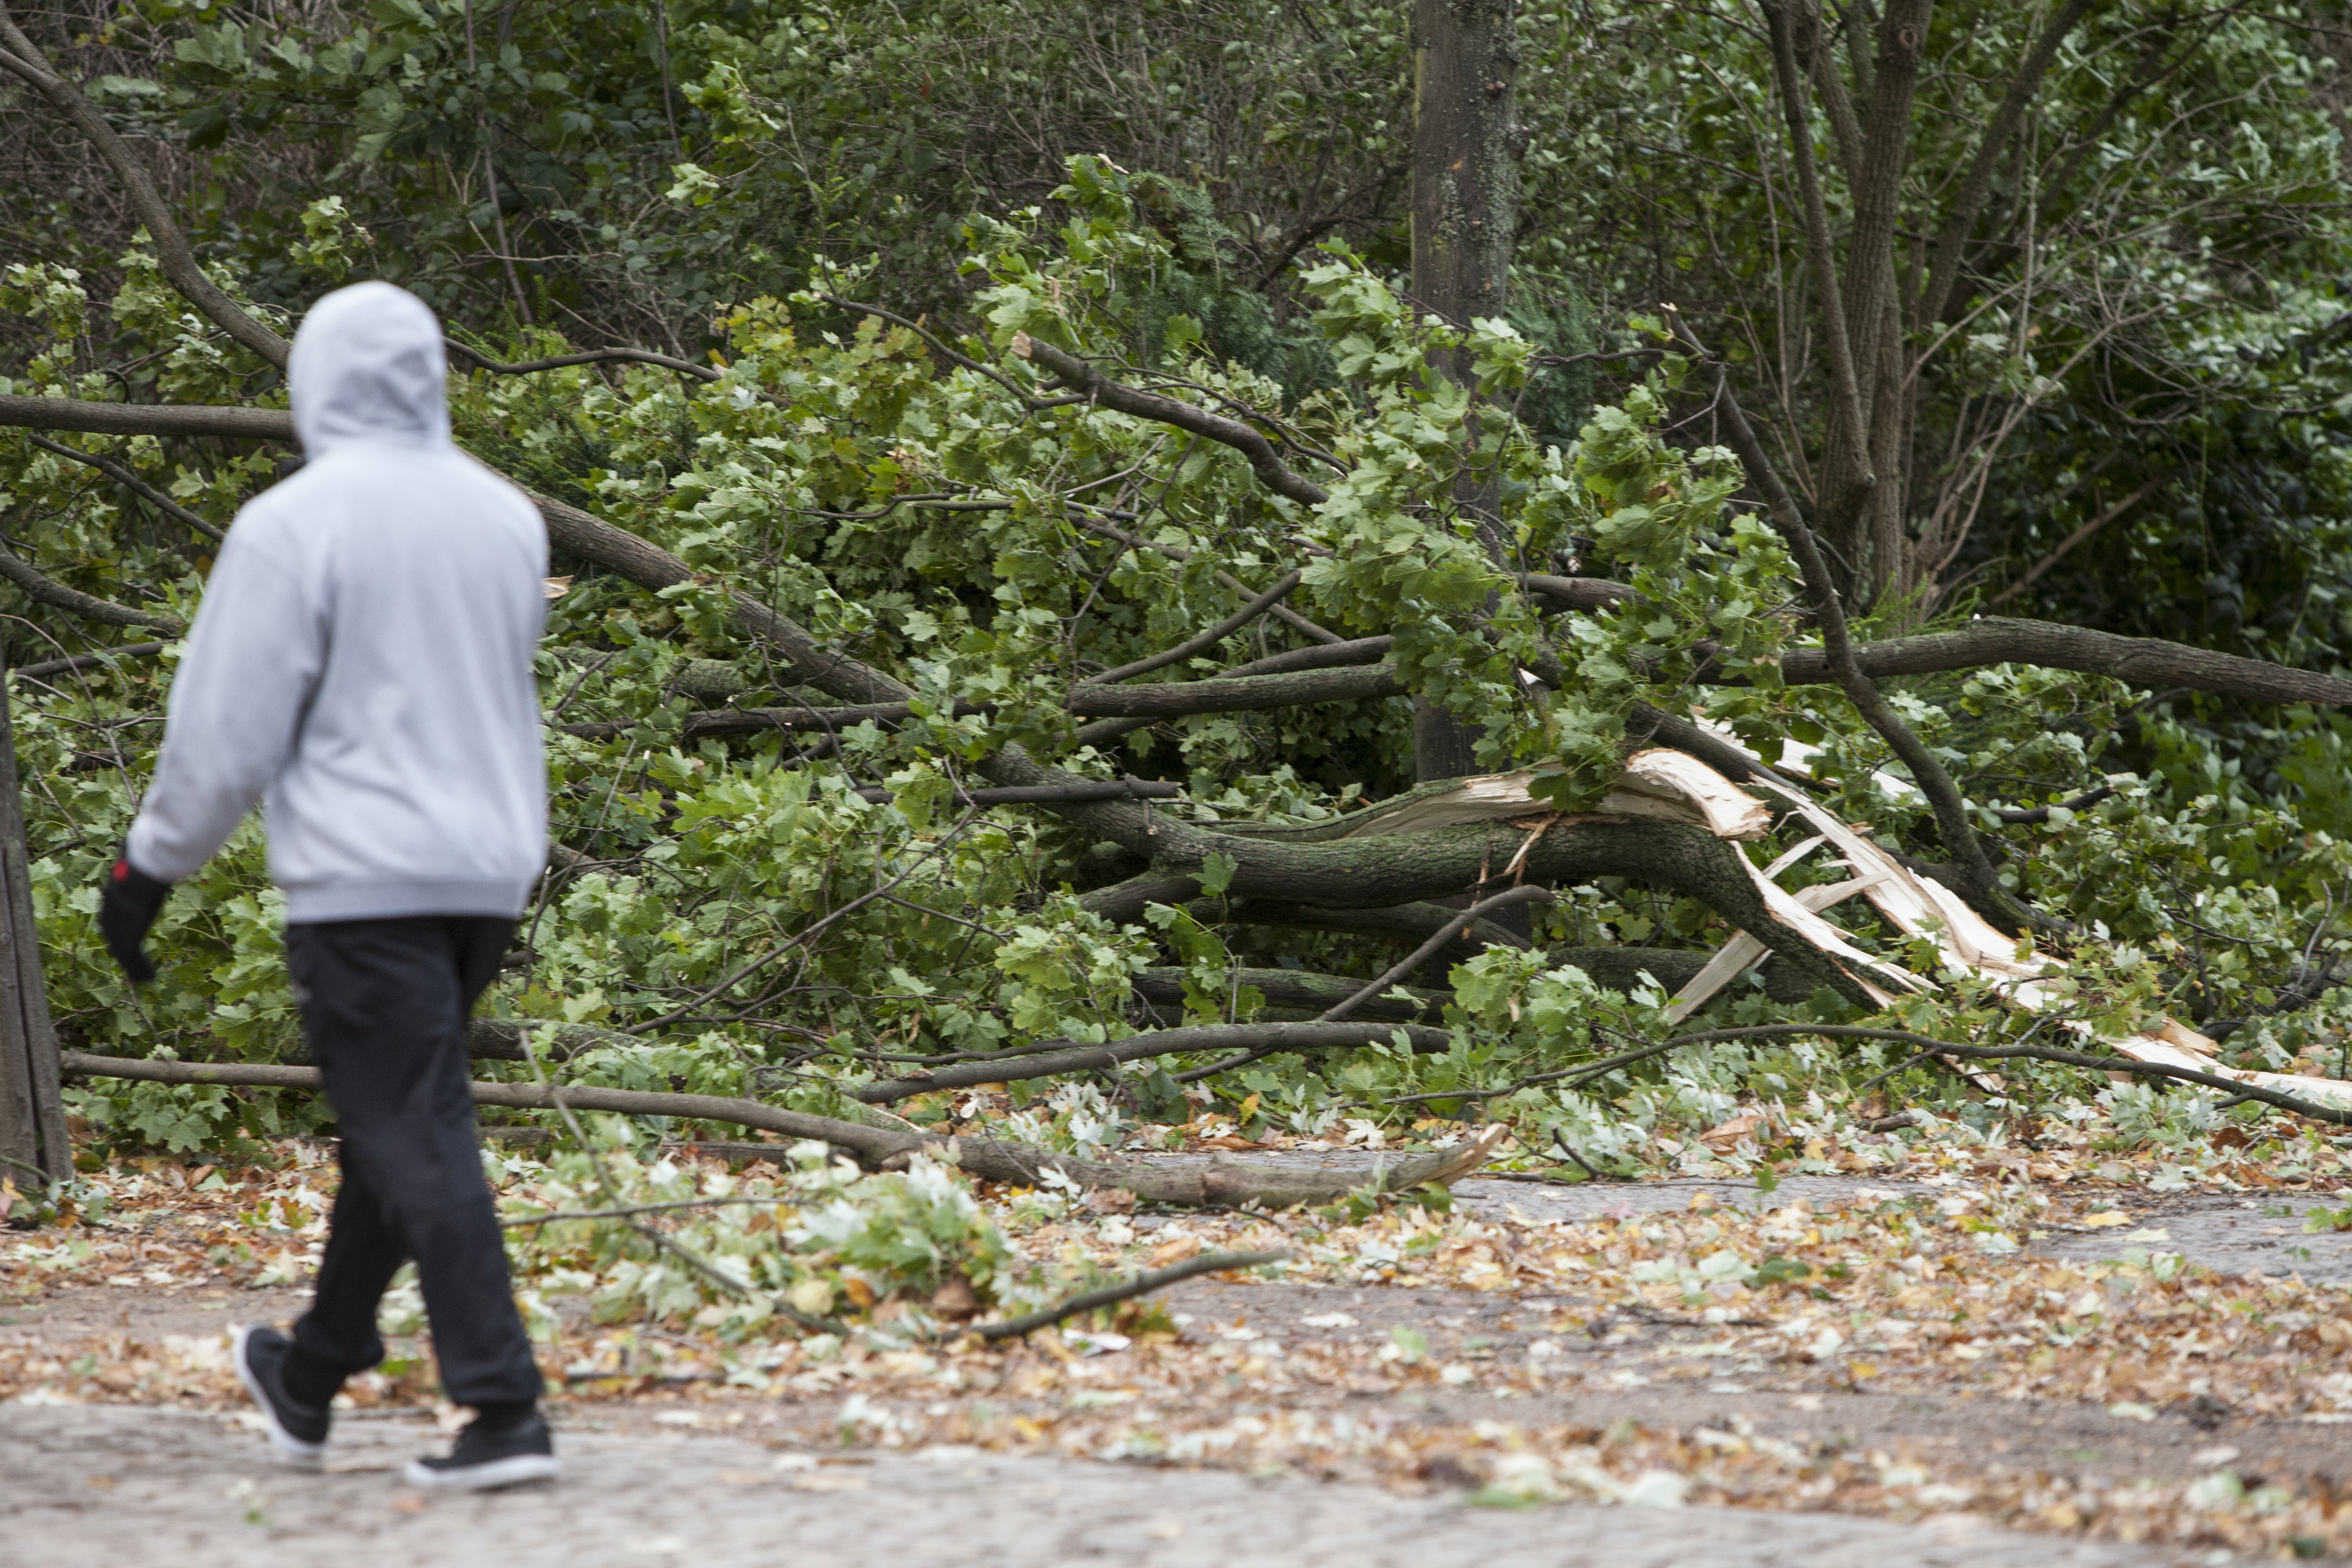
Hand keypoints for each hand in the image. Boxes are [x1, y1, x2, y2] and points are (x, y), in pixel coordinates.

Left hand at [97, 852, 170, 982]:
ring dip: (133, 967)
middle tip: (132, 967)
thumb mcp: (136, 862)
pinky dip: (140, 970)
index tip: (127, 945)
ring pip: (123, 953)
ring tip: (143, 979)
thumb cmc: (143, 861)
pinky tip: (148, 978)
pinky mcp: (128, 936)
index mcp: (110, 900)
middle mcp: (109, 916)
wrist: (143, 870)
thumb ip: (135, 861)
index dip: (120, 936)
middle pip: (115, 941)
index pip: (112, 922)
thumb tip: (136, 842)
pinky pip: (132, 958)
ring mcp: (117, 928)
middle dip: (124, 956)